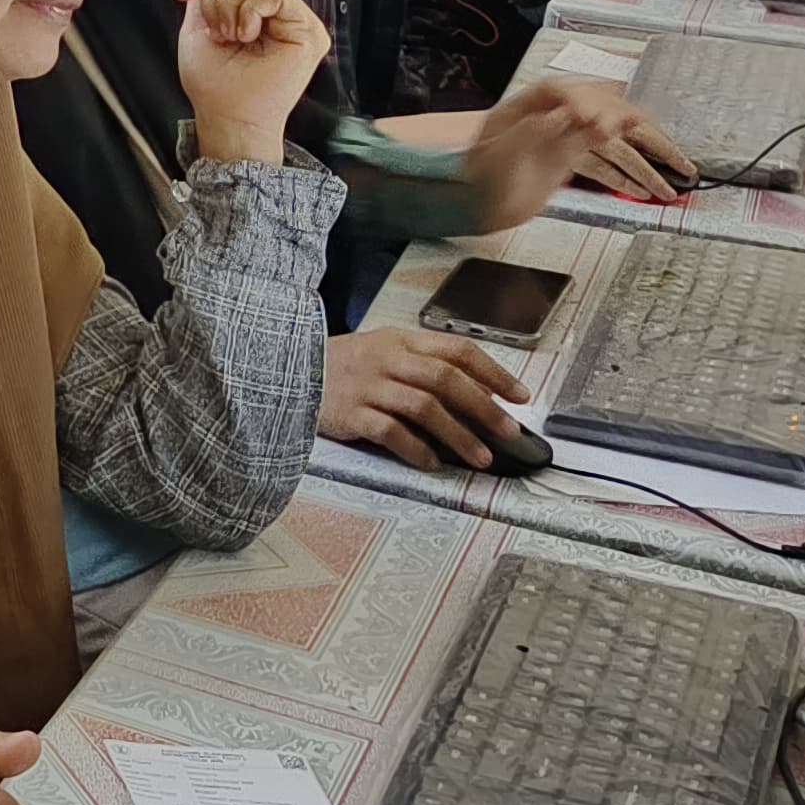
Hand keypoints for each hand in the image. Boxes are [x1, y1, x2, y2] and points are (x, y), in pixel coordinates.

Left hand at [172, 0, 327, 165]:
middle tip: (218, 31)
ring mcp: (295, 18)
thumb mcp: (198, 26)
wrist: (225, 115)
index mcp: (251, 7)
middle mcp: (276, 10)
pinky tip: (248, 36)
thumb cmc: (213, 82)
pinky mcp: (309, 30)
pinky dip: (250, 11)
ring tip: (232, 36)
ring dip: (231, 5)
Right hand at [320, 325, 526, 470]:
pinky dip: (416, 450)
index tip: (520, 396)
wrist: (285, 371)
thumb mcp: (382, 352)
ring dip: (458, 434)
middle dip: (484, 407)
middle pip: (445, 378)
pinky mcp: (350, 413)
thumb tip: (474, 397)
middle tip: (509, 432)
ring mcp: (368, 386)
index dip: (493, 373)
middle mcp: (387, 359)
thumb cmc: (341, 367)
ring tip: (480, 457)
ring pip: (424, 407)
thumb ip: (421, 367)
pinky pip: (391, 432)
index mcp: (400, 340)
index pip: (457, 350)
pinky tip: (432, 464)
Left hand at [464, 79, 688, 215]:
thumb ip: (539, 132)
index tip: (616, 126)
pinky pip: (605, 165)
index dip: (599, 107)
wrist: (464, 202)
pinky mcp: (568, 162)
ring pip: (613, 146)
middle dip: (644, 137)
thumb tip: (576, 114)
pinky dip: (627, 178)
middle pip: (609, 117)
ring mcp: (564, 139)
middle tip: (675, 158)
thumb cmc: (473, 175)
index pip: (577, 95)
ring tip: (673, 184)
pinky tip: (646, 192)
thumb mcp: (500, 152)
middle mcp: (555, 117)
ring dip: (644, 164)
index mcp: (533, 104)